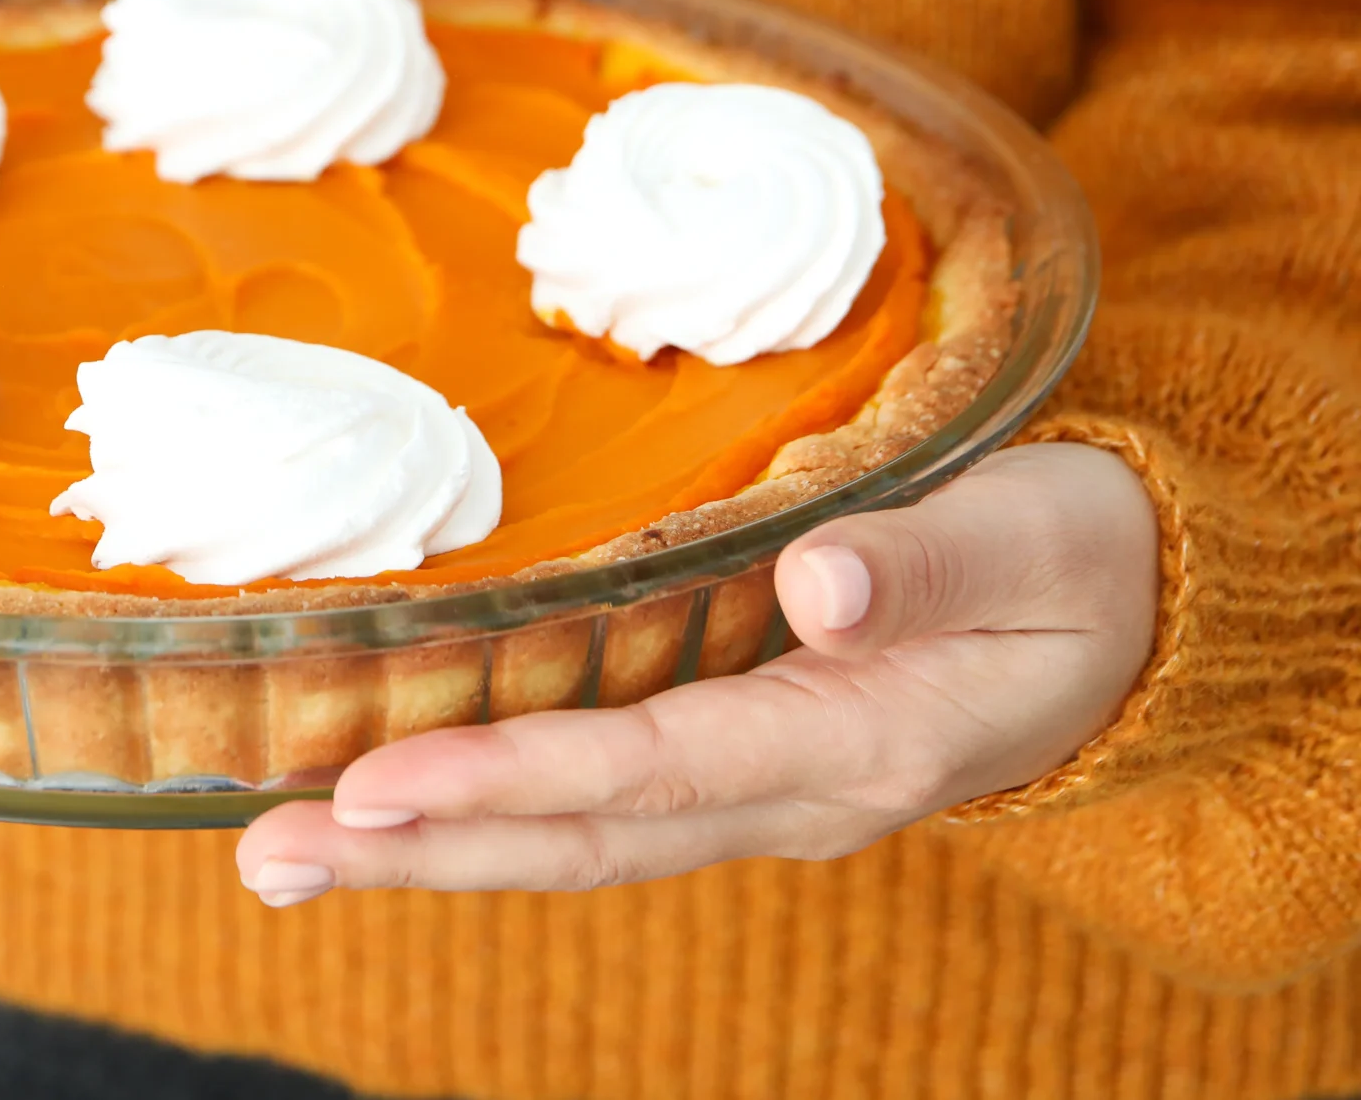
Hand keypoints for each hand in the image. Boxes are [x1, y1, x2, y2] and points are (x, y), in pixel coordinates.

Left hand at [236, 442, 1158, 906]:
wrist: (1124, 621)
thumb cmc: (1075, 561)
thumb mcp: (1036, 539)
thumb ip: (930, 561)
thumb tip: (817, 579)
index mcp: (856, 743)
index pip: (652, 771)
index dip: (512, 777)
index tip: (379, 785)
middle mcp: (785, 792)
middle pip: (577, 842)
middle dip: (418, 853)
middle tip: (267, 853)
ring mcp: (752, 789)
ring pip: (569, 838)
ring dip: (424, 849)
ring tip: (280, 847)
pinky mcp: (727, 760)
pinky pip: (590, 805)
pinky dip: (482, 809)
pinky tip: (385, 801)